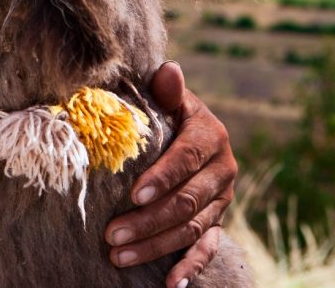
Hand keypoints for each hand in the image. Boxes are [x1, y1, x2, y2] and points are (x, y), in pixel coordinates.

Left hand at [105, 61, 236, 287]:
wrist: (186, 126)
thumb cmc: (164, 108)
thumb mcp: (166, 97)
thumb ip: (166, 89)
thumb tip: (168, 69)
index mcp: (210, 136)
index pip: (187, 159)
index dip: (163, 177)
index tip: (133, 195)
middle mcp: (223, 170)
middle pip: (186, 202)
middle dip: (148, 220)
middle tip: (112, 235)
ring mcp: (221, 199)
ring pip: (191, 228)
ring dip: (156, 245)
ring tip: (118, 255)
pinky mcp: (216, 221)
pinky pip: (207, 248)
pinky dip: (190, 267)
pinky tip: (170, 284)